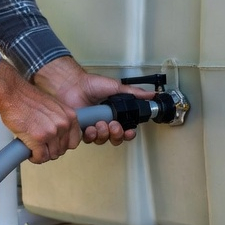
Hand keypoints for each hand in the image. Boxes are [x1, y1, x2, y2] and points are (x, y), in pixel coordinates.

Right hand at [0, 61, 79, 163]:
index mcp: (69, 116)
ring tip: (34, 148)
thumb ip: (60, 121)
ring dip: (42, 154)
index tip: (54, 144)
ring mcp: (51, 132)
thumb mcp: (53, 108)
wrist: (13, 94)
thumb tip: (60, 138)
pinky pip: (40, 157)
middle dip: (50, 150)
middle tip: (41, 146)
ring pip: (51, 155)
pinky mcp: (38, 139)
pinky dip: (34, 157)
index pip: (74, 142)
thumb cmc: (28, 98)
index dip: (62, 145)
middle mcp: (63, 124)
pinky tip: (29, 151)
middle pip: (62, 150)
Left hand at [32, 57, 154, 145]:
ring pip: (102, 140)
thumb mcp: (116, 88)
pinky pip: (88, 140)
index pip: (125, 129)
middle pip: (115, 138)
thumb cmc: (91, 84)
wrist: (73, 85)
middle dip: (117, 134)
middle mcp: (104, 121)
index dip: (128, 134)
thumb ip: (134, 94)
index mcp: (114, 114)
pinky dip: (91, 135)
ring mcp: (92, 126)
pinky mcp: (80, 130)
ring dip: (104, 134)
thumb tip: (151, 94)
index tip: (129, 131)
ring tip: (101, 123)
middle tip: (114, 126)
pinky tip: (91, 127)